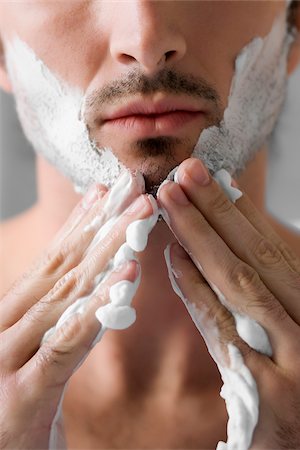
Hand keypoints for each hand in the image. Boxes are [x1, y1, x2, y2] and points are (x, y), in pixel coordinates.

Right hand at [0, 171, 153, 448]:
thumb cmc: (14, 413)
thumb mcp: (36, 358)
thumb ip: (60, 321)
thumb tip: (92, 281)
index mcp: (12, 316)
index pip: (51, 260)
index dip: (81, 221)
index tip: (109, 188)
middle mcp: (7, 326)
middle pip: (63, 266)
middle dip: (104, 223)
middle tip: (137, 186)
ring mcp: (9, 358)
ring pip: (67, 292)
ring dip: (108, 250)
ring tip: (141, 216)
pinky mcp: (23, 395)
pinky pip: (67, 343)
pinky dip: (97, 306)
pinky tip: (127, 276)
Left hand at [158, 158, 299, 448]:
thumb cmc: (297, 371)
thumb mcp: (292, 317)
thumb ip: (269, 281)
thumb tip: (220, 235)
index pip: (272, 244)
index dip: (237, 207)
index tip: (205, 175)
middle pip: (258, 256)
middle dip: (216, 210)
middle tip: (183, 173)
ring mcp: (297, 358)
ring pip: (242, 285)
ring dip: (201, 239)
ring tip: (170, 203)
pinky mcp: (272, 392)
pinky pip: (226, 332)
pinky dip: (198, 292)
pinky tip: (174, 259)